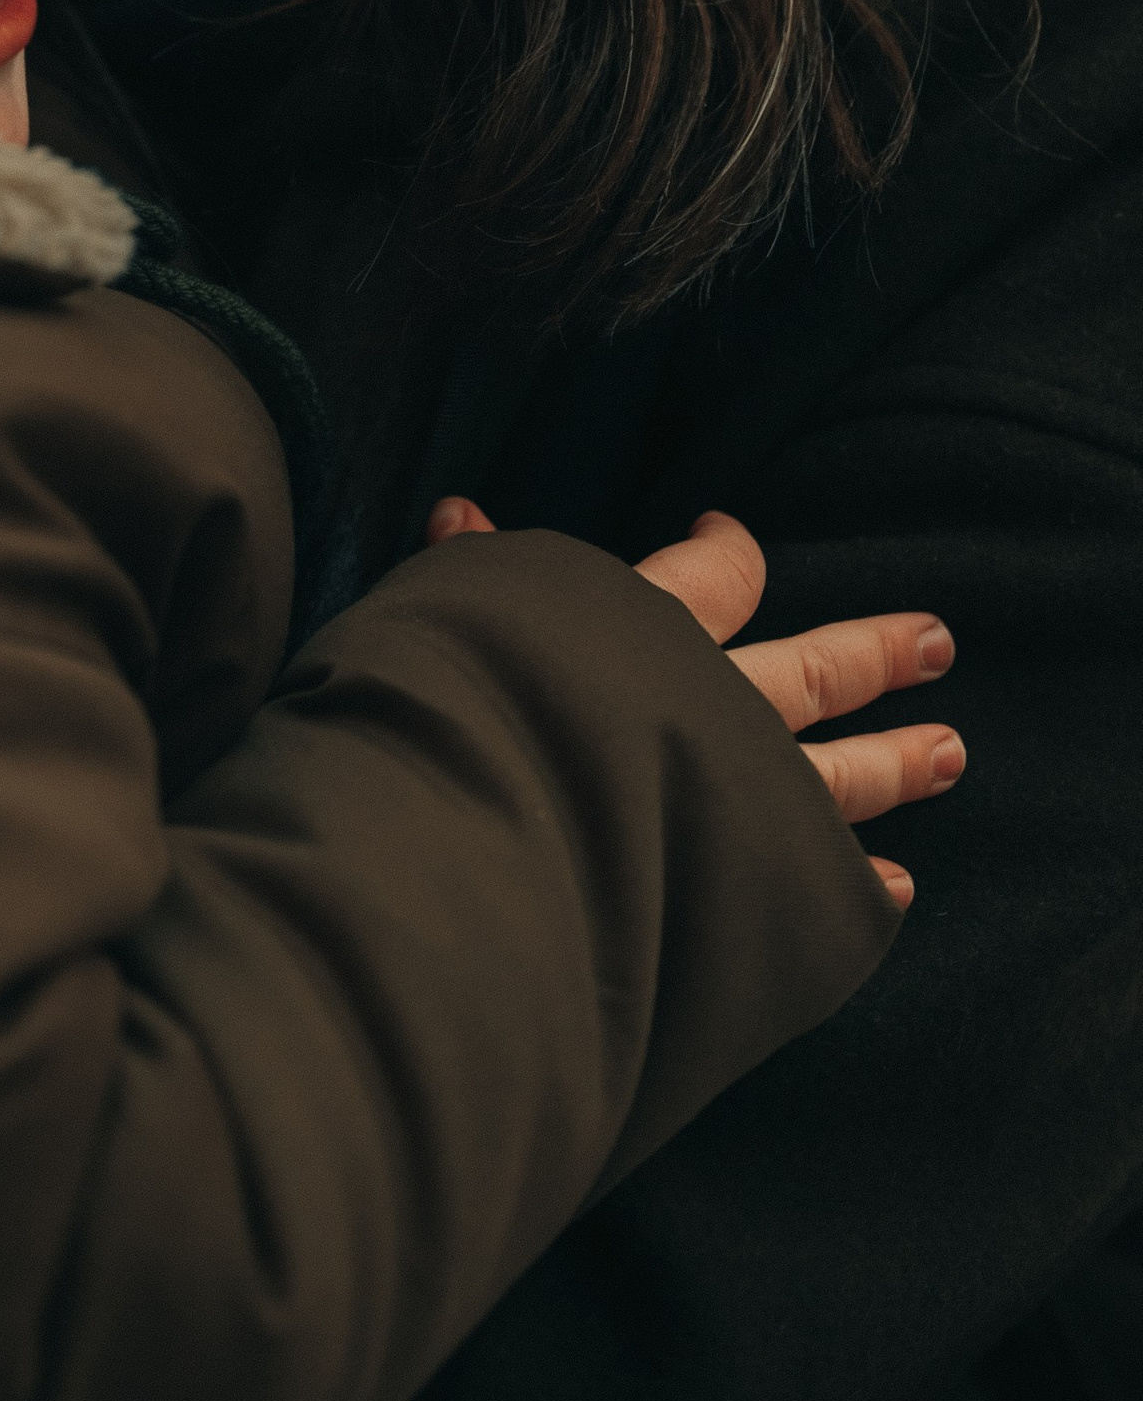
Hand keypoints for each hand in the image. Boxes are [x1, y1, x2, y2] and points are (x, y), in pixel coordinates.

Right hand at [426, 499, 961, 908]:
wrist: (488, 829)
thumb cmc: (458, 705)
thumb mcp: (450, 618)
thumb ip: (472, 574)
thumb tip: (460, 513)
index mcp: (645, 627)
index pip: (710, 576)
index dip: (727, 553)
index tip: (730, 535)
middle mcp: (713, 704)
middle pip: (813, 670)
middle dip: (874, 655)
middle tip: (937, 643)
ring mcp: (743, 799)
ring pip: (840, 774)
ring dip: (897, 761)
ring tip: (950, 752)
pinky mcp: (753, 887)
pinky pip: (827, 885)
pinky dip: (864, 885)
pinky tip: (893, 887)